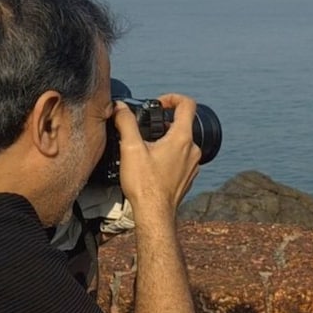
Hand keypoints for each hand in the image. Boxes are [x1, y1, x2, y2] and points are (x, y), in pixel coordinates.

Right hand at [112, 94, 201, 224]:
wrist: (154, 215)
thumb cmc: (144, 185)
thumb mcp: (130, 148)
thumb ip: (125, 123)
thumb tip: (120, 108)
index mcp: (182, 138)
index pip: (187, 105)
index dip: (172, 98)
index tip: (158, 104)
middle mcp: (192, 150)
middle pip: (182, 124)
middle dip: (163, 122)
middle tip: (145, 129)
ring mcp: (192, 165)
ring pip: (181, 142)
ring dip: (166, 140)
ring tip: (147, 148)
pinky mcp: (188, 177)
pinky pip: (181, 158)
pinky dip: (169, 155)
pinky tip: (153, 165)